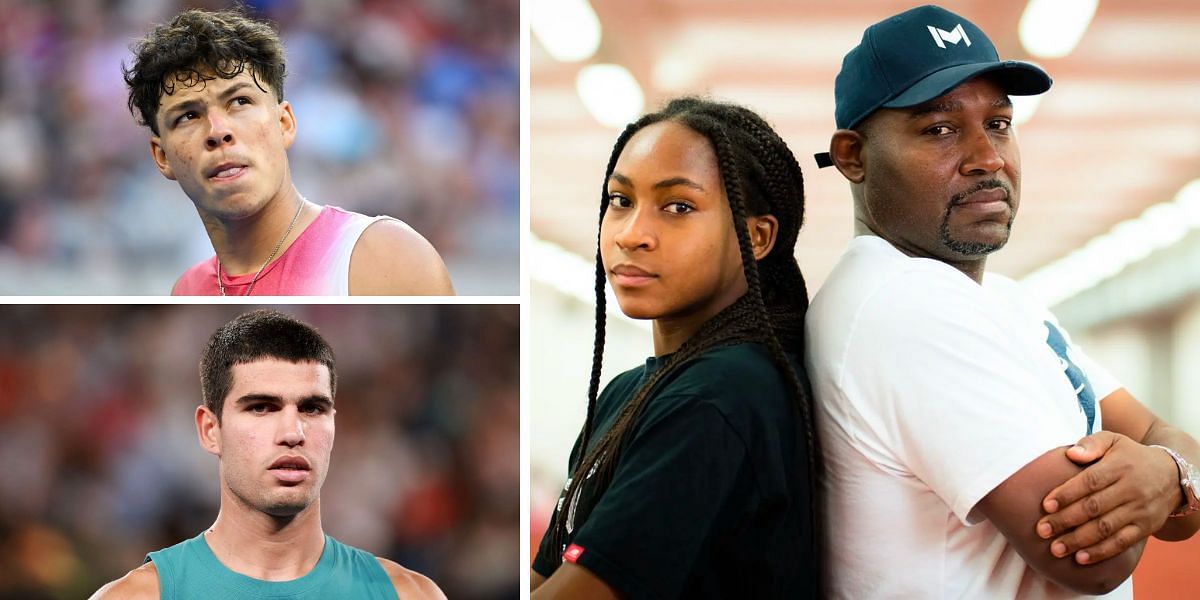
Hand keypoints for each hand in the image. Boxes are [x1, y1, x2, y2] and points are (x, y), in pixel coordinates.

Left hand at [1036, 432, 1182, 563]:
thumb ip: (1091, 444)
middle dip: (1065, 521)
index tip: (1045, 505)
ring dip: (1079, 541)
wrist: (1173, 475)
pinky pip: (1122, 542)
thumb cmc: (1131, 457)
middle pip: (1094, 507)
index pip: (1090, 481)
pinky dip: (1101, 552)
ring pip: (1106, 528)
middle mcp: (1131, 489)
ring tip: (1056, 548)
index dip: (1066, 494)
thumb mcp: (1114, 440)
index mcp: (1119, 466)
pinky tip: (1080, 558)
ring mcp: (1140, 510)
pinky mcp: (1146, 527)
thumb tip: (1070, 453)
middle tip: (1042, 530)